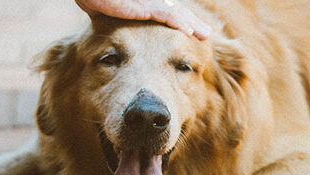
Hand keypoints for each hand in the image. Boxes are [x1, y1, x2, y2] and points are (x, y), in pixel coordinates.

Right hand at [75, 0, 210, 39]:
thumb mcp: (103, 8)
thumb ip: (111, 15)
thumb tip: (104, 23)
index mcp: (143, 1)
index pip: (167, 10)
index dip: (181, 19)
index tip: (192, 30)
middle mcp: (150, 0)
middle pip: (177, 11)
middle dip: (193, 22)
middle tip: (206, 34)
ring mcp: (149, 1)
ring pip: (176, 14)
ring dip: (192, 25)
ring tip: (205, 35)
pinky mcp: (144, 6)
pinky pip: (165, 15)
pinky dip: (179, 24)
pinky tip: (189, 33)